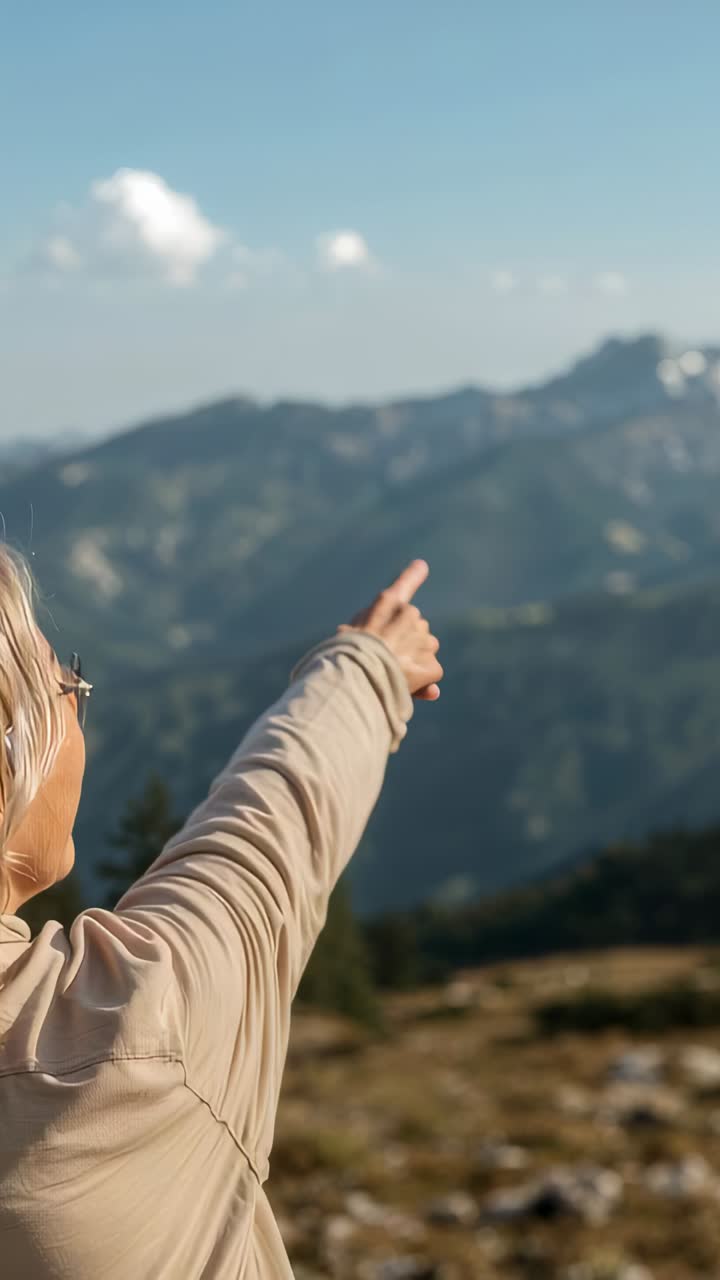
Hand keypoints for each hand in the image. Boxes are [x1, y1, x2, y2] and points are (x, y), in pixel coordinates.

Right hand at [336, 559, 443, 700]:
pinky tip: (403, 685)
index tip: (421, 566)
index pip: (403, 585)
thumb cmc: (342, 656)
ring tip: (391, 673)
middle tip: (385, 658)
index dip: (412, 576)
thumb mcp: (347, 636)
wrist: (354, 676)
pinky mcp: (431, 664)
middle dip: (407, 642)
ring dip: (414, 661)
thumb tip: (397, 630)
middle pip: (415, 629)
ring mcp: (423, 640)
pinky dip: (422, 682)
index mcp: (386, 604)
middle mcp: (409, 615)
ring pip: (426, 650)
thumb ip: (373, 634)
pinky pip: (432, 673)